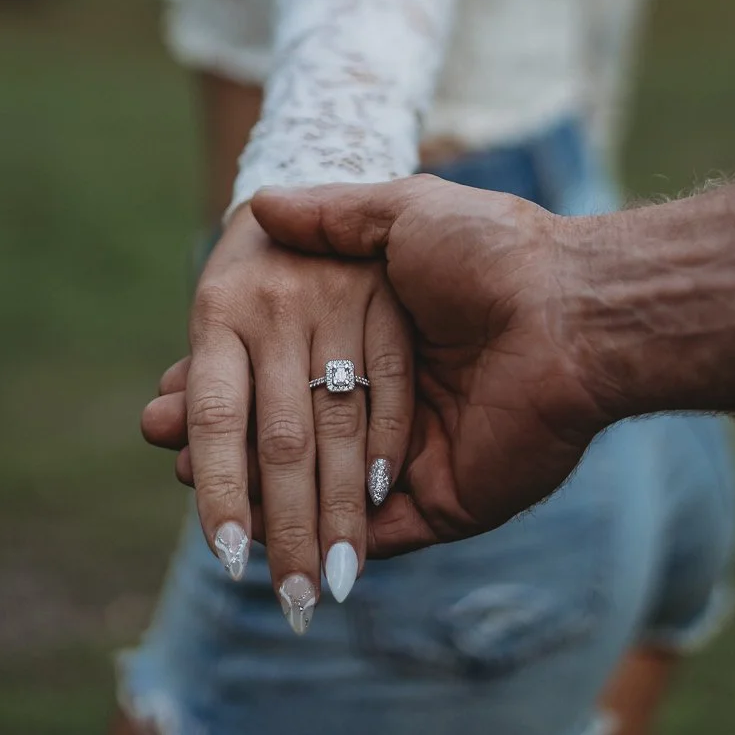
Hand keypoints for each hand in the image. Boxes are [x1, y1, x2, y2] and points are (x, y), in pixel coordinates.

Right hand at [147, 177, 622, 555]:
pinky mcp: (444, 503)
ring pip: (319, 490)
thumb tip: (262, 201)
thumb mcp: (405, 213)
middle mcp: (396, 399)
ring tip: (188, 481)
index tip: (164, 390)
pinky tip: (252, 528)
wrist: (574, 310)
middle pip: (291, 435)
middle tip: (161, 442)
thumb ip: (334, 216)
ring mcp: (417, 456)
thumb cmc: (494, 251)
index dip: (226, 383)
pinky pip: (373, 533)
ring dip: (255, 495)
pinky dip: (313, 533)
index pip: (285, 371)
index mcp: (384, 335)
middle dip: (223, 443)